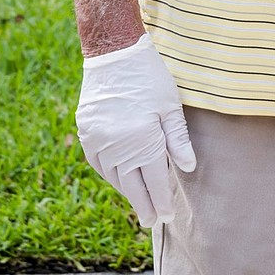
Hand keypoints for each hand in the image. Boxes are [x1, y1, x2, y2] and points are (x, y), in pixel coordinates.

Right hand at [76, 34, 196, 225]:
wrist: (114, 53)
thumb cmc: (149, 77)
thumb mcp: (170, 106)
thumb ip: (178, 140)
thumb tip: (188, 168)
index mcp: (142, 140)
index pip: (154, 181)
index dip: (161, 201)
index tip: (166, 217)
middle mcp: (117, 146)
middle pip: (132, 185)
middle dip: (143, 204)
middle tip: (151, 221)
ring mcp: (98, 140)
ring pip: (113, 176)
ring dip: (126, 190)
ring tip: (138, 200)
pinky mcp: (87, 131)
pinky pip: (98, 162)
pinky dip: (110, 173)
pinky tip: (119, 177)